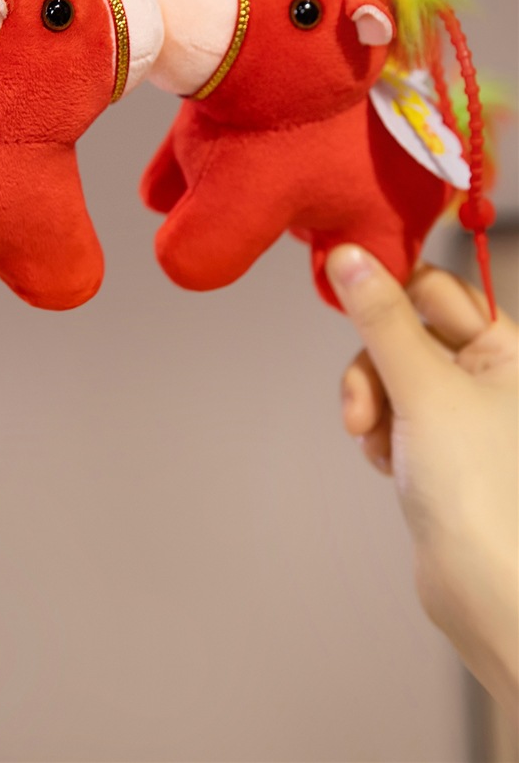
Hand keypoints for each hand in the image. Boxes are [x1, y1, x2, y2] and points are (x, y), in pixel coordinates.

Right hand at [326, 246, 517, 724]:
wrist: (485, 589)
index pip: (435, 288)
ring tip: (373, 441)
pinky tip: (387, 461)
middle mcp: (491, 374)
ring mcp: (464, 410)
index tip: (340, 284)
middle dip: (373, 366)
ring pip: (392, 374)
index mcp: (507, 348)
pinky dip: (380, 431)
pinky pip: (393, 412)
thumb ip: (381, 317)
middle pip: (406, 332)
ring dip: (372, 402)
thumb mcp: (422, 386)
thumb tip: (349, 254)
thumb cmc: (478, 487)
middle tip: (363, 404)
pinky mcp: (440, 445)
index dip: (388, 287)